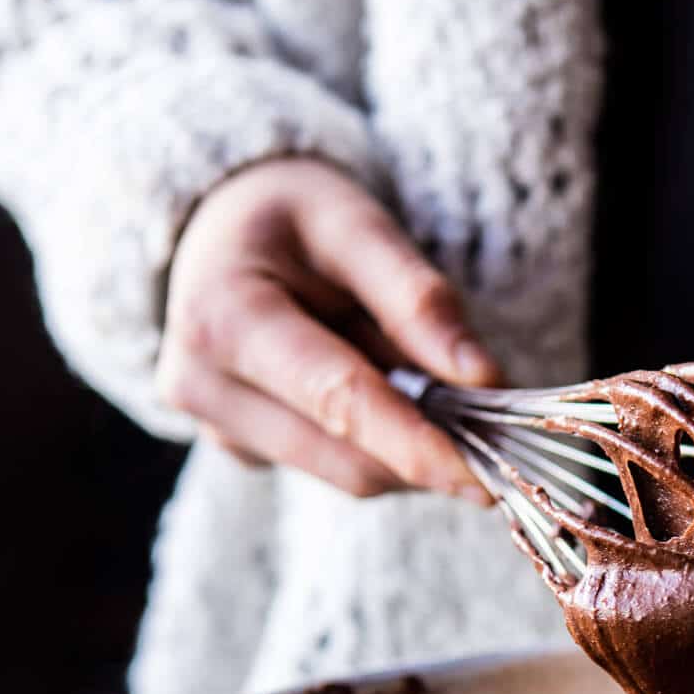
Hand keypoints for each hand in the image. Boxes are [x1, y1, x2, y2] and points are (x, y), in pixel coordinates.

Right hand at [156, 157, 501, 497]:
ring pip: (346, 474)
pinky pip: (332, 467)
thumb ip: (417, 299)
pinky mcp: (239, 449)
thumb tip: (482, 377)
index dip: (416, 444)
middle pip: (346, 457)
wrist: (219, 230)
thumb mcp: (354, 223)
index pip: (337, 400)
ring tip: (416, 375)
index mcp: (223, 317)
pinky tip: (375, 388)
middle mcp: (203, 387)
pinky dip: (377, 442)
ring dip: (406, 445)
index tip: (484, 475)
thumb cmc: (288, 218)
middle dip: (427, 448)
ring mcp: (216, 427)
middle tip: (491, 421)